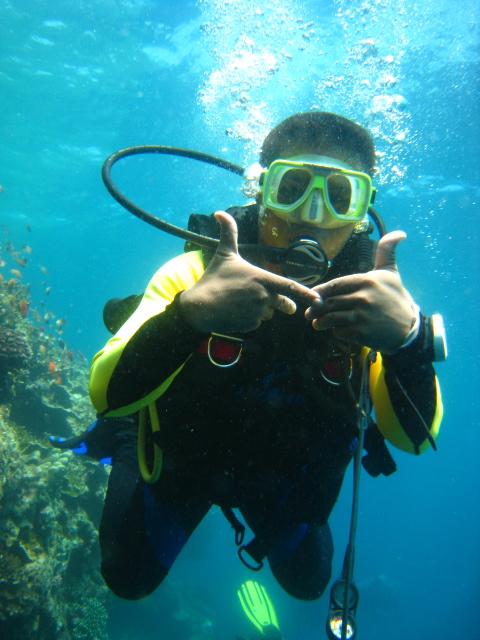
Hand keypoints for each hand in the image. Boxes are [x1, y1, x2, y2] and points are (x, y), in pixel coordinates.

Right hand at [179, 211, 319, 333]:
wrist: (198, 307)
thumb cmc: (212, 279)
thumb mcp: (223, 254)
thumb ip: (228, 233)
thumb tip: (219, 212)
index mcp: (261, 278)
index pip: (290, 286)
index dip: (306, 293)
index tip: (318, 299)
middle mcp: (263, 296)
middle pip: (283, 303)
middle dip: (285, 305)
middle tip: (288, 307)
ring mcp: (257, 312)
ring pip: (268, 313)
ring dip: (262, 310)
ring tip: (243, 304)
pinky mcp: (250, 325)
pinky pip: (256, 323)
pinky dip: (250, 320)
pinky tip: (237, 314)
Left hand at [305, 231, 417, 352]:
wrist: (410, 329)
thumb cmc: (396, 298)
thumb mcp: (391, 273)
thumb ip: (387, 251)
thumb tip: (399, 233)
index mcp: (367, 281)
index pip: (335, 285)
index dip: (320, 292)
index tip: (312, 296)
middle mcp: (364, 297)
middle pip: (330, 302)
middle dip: (317, 309)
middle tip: (310, 314)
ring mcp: (363, 315)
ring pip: (332, 317)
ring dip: (322, 322)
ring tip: (318, 324)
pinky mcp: (362, 333)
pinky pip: (340, 332)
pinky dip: (336, 333)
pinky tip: (338, 331)